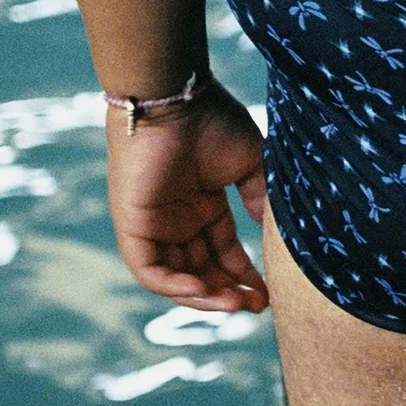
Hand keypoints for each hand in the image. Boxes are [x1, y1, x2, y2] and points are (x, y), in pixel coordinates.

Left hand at [106, 75, 269, 310]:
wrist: (174, 98)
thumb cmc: (212, 121)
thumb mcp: (250, 163)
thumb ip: (260, 198)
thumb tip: (273, 234)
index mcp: (202, 203)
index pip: (223, 251)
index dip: (245, 275)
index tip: (270, 294)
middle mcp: (177, 217)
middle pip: (202, 269)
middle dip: (228, 291)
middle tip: (256, 307)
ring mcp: (153, 223)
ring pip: (176, 276)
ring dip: (205, 295)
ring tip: (237, 304)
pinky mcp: (133, 225)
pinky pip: (150, 270)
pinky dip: (176, 287)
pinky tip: (206, 291)